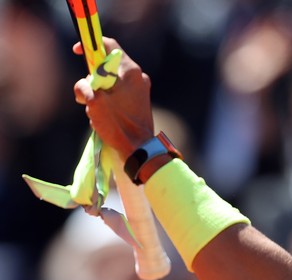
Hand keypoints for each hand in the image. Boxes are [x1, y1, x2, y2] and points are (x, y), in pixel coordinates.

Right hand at [73, 38, 153, 157]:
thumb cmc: (118, 124)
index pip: (109, 45)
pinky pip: (116, 94)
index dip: (90, 44)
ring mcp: (140, 90)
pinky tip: (103, 117)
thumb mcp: (94, 102)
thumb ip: (84, 86)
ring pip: (110, 82)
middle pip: (107, 66)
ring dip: (97, 93)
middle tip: (86, 94)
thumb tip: (83, 86)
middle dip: (92, 78)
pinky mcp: (139, 102)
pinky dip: (106, 101)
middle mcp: (138, 77)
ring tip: (96, 111)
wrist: (139, 149)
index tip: (77, 51)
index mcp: (130, 71)